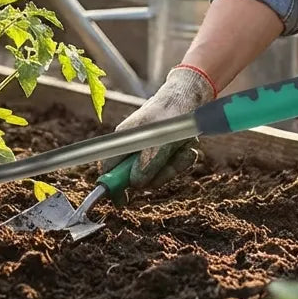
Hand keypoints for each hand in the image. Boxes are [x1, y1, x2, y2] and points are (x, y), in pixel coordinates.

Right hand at [100, 65, 215, 188]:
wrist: (190, 97)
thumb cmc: (171, 113)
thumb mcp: (160, 139)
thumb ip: (148, 162)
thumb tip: (136, 182)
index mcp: (123, 141)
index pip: (108, 168)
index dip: (113, 186)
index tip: (123, 201)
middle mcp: (133, 148)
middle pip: (137, 178)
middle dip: (159, 174)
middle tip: (172, 160)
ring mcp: (149, 151)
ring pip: (158, 174)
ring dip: (175, 164)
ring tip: (184, 147)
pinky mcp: (163, 152)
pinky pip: (171, 167)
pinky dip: (182, 158)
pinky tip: (188, 146)